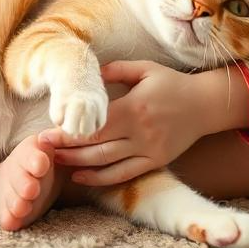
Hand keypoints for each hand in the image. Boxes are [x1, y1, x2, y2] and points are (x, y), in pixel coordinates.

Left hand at [39, 61, 207, 186]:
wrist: (206, 105)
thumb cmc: (172, 83)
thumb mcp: (145, 68)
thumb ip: (115, 69)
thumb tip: (88, 74)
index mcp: (134, 107)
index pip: (94, 124)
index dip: (68, 131)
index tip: (46, 133)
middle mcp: (140, 132)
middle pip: (96, 146)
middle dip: (66, 149)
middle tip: (42, 149)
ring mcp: (148, 150)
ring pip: (107, 163)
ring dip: (78, 165)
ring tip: (56, 162)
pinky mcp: (155, 162)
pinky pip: (124, 174)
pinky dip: (100, 178)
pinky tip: (81, 177)